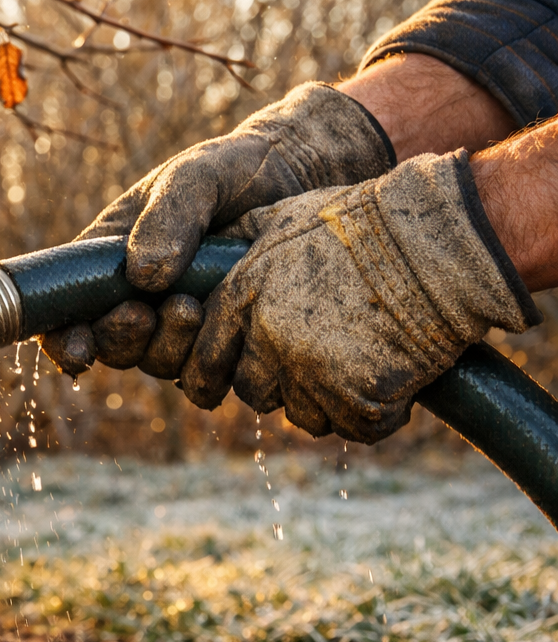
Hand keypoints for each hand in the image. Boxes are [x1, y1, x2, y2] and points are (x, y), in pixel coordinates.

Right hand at [40, 82, 393, 378]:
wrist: (303, 178)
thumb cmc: (235, 170)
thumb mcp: (194, 177)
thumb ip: (168, 218)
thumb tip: (143, 278)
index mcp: (110, 264)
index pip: (66, 314)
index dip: (62, 341)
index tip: (79, 348)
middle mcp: (141, 302)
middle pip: (112, 349)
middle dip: (123, 341)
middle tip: (147, 313)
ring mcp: (183, 327)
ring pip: (159, 366)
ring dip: (168, 349)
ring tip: (194, 308)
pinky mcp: (225, 342)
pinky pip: (210, 379)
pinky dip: (214, 368)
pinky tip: (230, 332)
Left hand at [180, 151, 538, 442]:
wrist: (439, 242)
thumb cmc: (366, 221)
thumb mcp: (286, 215)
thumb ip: (242, 241)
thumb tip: (207, 249)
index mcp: (242, 296)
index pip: (204, 362)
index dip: (222, 373)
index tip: (241, 375)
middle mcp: (266, 338)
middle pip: (253, 393)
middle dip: (282, 385)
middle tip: (324, 360)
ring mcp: (310, 370)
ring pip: (304, 415)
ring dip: (332, 400)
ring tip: (366, 359)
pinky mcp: (355, 396)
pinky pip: (355, 427)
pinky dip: (377, 413)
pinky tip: (396, 377)